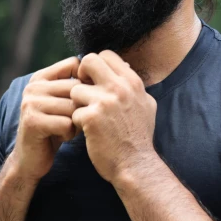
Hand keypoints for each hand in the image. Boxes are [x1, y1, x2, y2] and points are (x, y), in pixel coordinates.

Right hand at [9, 56, 80, 182]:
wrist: (32, 159)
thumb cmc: (56, 128)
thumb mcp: (66, 103)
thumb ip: (78, 86)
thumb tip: (110, 70)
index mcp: (41, 77)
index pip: (74, 64)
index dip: (86, 82)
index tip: (84, 99)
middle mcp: (33, 86)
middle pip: (76, 87)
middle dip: (82, 106)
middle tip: (76, 119)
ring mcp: (31, 103)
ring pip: (73, 106)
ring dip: (77, 121)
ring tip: (68, 128)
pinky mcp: (32, 121)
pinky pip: (67, 123)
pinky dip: (70, 133)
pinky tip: (62, 137)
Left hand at [70, 51, 157, 184]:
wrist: (136, 165)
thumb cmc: (139, 137)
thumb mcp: (146, 105)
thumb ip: (134, 86)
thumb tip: (125, 67)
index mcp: (132, 82)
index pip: (106, 55)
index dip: (95, 66)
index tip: (93, 81)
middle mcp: (120, 88)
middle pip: (89, 61)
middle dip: (81, 75)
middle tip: (82, 92)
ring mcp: (105, 102)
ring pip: (76, 89)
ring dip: (77, 104)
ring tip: (87, 118)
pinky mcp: (91, 118)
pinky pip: (73, 112)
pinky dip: (77, 123)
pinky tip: (88, 133)